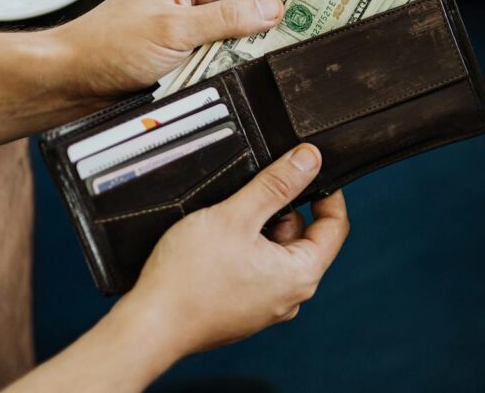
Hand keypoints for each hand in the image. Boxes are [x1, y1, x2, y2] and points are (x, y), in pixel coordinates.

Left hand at [52, 0, 283, 98]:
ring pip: (237, 39)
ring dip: (253, 48)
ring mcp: (189, 34)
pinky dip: (236, 68)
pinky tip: (257, 75)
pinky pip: (222, 62)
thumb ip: (226, 18)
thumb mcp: (174, 27)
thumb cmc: (108, 45)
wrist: (70, 83)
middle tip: (311, 27)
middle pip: (246, 7)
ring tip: (288, 53)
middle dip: (273, 19)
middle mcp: (190, 2)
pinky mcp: (186, 63)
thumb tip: (273, 8)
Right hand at [114, 143, 347, 357]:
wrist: (149, 324)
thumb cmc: (188, 279)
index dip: (328, 194)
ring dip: (259, 233)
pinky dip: (243, 253)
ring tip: (225, 228)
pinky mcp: (243, 311)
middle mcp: (290, 297)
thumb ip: (277, 184)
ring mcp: (266, 307)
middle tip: (249, 202)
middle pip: (303, 239)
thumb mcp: (236, 215)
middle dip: (281, 213)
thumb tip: (309, 160)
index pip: (336, 227)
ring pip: (276, 254)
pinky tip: (216, 248)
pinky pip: (256, 272)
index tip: (311, 173)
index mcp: (301, 276)